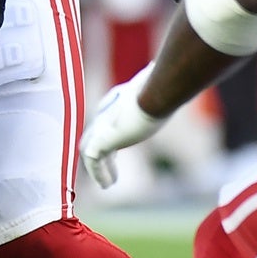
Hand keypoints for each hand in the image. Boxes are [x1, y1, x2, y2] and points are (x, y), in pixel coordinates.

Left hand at [81, 65, 164, 188]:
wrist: (155, 94)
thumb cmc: (160, 89)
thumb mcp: (157, 87)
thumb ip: (155, 85)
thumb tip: (166, 73)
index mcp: (116, 102)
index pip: (106, 121)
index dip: (108, 137)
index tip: (116, 150)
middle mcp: (105, 113)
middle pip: (95, 136)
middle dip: (102, 155)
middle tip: (110, 172)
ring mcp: (101, 126)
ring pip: (91, 150)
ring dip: (98, 168)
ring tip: (106, 184)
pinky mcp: (102, 139)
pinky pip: (94, 160)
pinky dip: (98, 173)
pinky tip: (106, 184)